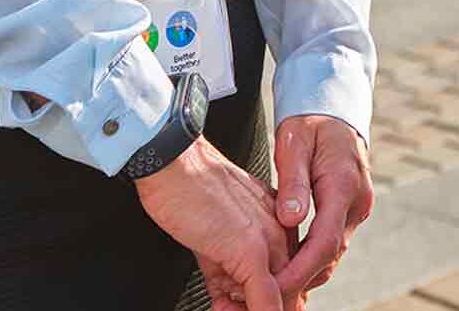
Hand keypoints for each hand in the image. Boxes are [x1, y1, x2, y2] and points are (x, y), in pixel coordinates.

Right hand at [134, 138, 292, 310]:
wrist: (173, 163)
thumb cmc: (187, 191)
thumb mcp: (213, 238)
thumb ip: (225, 272)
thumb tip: (227, 302)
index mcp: (277, 225)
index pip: (284, 279)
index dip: (263, 301)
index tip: (238, 305)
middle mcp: (281, 233)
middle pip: (284, 292)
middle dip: (252, 306)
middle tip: (227, 308)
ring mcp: (270, 243)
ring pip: (277, 301)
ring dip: (246, 310)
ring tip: (221, 306)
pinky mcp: (253, 251)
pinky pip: (265, 300)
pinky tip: (225, 310)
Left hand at [272, 114, 374, 297]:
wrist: (331, 108)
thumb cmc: (310, 122)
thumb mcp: (294, 144)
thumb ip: (293, 183)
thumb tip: (290, 219)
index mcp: (343, 184)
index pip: (324, 242)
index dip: (300, 270)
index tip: (276, 286)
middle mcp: (357, 201)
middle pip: (330, 254)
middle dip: (301, 278)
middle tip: (269, 293)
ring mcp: (357, 207)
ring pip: (332, 251)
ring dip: (307, 270)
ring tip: (273, 283)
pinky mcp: (350, 209)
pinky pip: (332, 240)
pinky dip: (312, 256)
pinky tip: (288, 263)